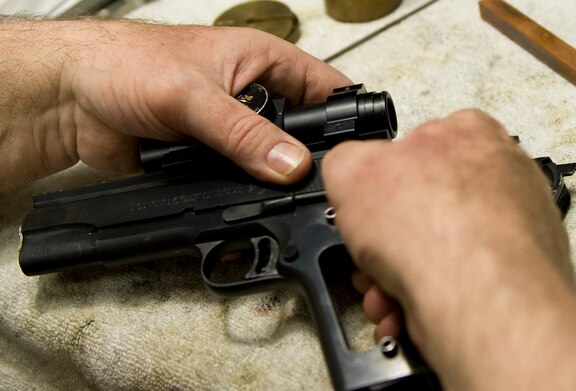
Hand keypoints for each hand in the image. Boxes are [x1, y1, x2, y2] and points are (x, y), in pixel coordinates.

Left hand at [0, 19, 350, 189]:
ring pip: (271, 159)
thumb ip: (243, 133)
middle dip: (309, 156)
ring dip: (273, 176)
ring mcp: (232, 129)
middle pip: (302, 130)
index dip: (345, 114)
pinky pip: (239, 179)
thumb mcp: (192, 96)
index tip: (360, 148)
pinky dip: (244, 190)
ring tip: (283, 195)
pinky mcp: (211, 158)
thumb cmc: (123, 64)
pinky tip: (246, 199)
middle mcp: (252, 95)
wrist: (70, 100)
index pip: (323, 85)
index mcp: (260, 61)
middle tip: (319, 182)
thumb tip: (290, 164)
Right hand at [323, 109, 575, 389]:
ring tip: (385, 292)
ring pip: (442, 250)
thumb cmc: (436, 226)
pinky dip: (430, 298)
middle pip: (427, 206)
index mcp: (470, 133)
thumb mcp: (350, 170)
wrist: (479, 296)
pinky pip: (463, 283)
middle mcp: (504, 175)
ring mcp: (519, 226)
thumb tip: (348, 170)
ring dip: (401, 275)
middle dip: (389, 240)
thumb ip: (347, 161)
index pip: (417, 145)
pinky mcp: (522, 273)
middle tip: (371, 258)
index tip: (368, 208)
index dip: (381, 182)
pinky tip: (408, 309)